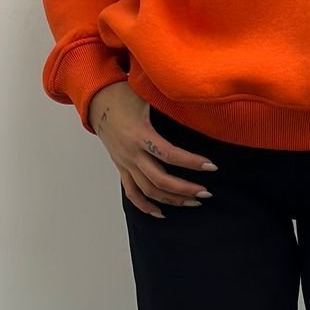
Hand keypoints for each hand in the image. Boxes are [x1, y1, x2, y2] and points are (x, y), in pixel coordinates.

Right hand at [87, 82, 217, 218]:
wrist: (98, 100)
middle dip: (185, 189)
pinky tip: (161, 213)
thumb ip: (170, 106)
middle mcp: (131, 153)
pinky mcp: (121, 167)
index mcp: (140, 134)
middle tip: (206, 192)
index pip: (169, 154)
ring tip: (194, 201)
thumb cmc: (125, 96)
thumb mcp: (148, 97)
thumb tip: (199, 107)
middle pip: (160, 180)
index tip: (212, 166)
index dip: (192, 162)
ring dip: (172, 199)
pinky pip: (131, 192)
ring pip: (148, 190)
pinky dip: (145, 206)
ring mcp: (125, 163)